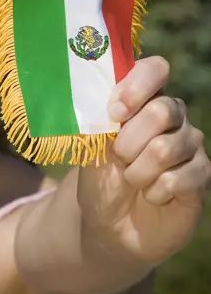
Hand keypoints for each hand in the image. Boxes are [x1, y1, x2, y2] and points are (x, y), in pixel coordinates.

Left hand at [77, 56, 210, 264]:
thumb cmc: (101, 177)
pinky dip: (155, 192)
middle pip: (162, 110)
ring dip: (138, 171)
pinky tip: (152, 195)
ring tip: (132, 179)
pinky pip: (180, 178)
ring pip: (167, 147)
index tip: (115, 112)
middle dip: (129, 141)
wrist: (111, 223)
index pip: (155, 70)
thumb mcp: (92, 147)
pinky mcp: (202, 175)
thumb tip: (110, 106)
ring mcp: (190, 144)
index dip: (137, 86)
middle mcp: (173, 115)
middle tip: (119, 158)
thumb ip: (100, 121)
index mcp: (144, 98)